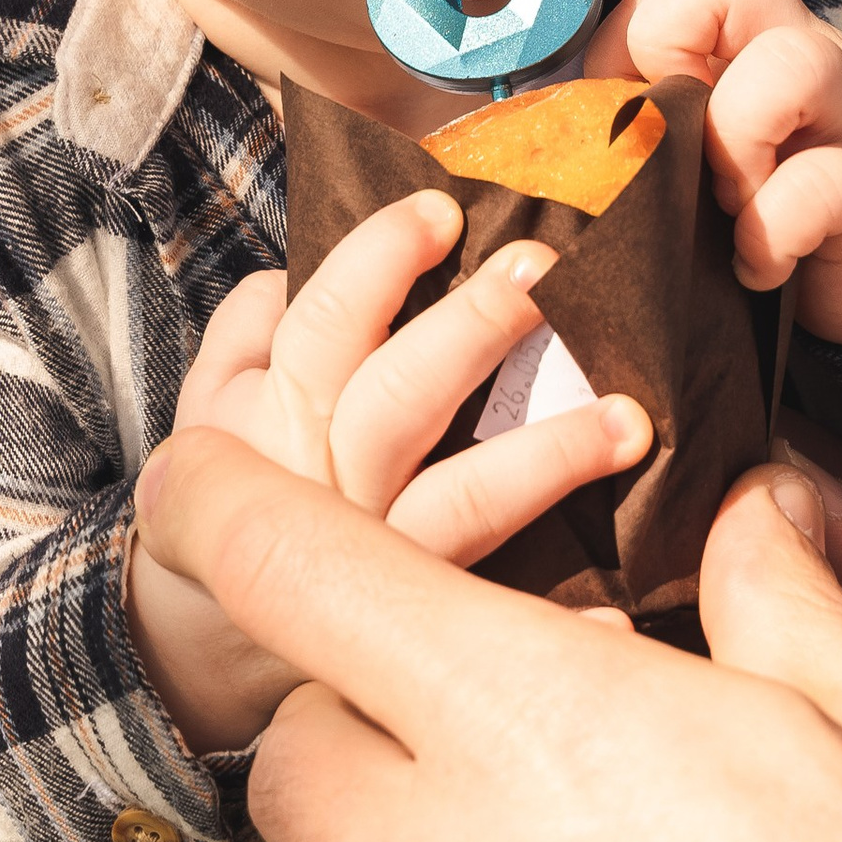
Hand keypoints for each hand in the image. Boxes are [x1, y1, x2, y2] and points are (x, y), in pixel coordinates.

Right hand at [129, 189, 649, 751]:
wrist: (211, 632)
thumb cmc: (241, 474)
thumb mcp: (219, 392)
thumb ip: (253, 322)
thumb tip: (302, 270)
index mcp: (269, 411)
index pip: (324, 322)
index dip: (379, 260)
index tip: (443, 209)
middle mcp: (321, 484)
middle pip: (399, 399)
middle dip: (473, 329)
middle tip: (544, 269)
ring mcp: (376, 557)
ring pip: (459, 504)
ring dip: (546, 458)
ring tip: (629, 420)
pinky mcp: (419, 623)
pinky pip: (490, 621)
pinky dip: (557, 622)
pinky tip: (617, 616)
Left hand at [593, 0, 841, 347]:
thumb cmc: (799, 203)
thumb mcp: (727, 153)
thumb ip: (666, 130)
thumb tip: (564, 147)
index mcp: (756, 42)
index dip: (629, 42)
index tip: (628, 127)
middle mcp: (806, 56)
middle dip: (670, 61)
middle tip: (672, 154)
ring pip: (792, 62)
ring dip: (733, 142)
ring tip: (725, 207)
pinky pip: (821, 185)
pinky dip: (771, 233)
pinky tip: (760, 267)